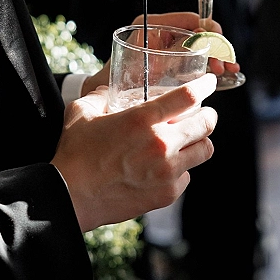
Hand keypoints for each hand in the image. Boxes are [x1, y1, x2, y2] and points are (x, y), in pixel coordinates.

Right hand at [51, 73, 217, 231]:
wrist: (70, 197)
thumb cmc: (74, 153)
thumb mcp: (82, 111)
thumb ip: (102, 95)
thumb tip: (112, 87)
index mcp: (142, 119)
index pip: (188, 96)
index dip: (205, 86)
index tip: (209, 82)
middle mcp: (161, 144)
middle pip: (207, 123)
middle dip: (208, 115)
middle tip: (203, 113)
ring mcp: (167, 171)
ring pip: (205, 150)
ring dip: (200, 141)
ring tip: (189, 140)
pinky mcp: (167, 193)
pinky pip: (188, 176)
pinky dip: (182, 169)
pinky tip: (167, 167)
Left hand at [127, 11, 240, 76]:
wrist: (103, 99)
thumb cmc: (117, 80)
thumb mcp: (149, 65)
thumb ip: (173, 52)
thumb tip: (200, 40)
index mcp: (152, 25)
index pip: (190, 19)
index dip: (210, 30)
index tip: (221, 45)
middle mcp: (161, 33)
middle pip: (199, 32)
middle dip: (217, 47)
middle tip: (226, 65)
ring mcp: (167, 47)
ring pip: (200, 46)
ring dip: (217, 58)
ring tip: (228, 72)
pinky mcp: (171, 62)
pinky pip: (195, 59)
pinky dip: (209, 66)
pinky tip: (223, 76)